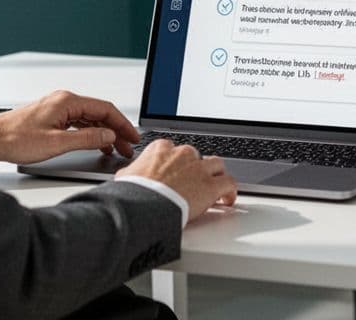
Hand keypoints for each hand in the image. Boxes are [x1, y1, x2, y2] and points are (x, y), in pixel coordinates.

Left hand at [0, 90, 140, 164]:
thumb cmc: (17, 139)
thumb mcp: (57, 143)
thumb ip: (87, 138)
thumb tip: (109, 135)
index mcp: (68, 101)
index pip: (105, 109)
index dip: (122, 124)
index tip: (132, 137)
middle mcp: (64, 101)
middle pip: (99, 113)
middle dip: (116, 130)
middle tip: (127, 146)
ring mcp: (58, 108)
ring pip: (90, 118)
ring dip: (105, 133)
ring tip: (115, 149)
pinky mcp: (52, 117)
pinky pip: (79, 122)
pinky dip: (91, 133)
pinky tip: (96, 144)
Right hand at [117, 140, 237, 219]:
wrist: (145, 205)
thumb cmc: (134, 193)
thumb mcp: (125, 177)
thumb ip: (131, 173)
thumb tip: (126, 176)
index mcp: (161, 149)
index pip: (174, 150)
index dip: (177, 163)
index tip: (177, 172)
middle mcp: (183, 154)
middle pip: (196, 157)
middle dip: (195, 169)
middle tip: (193, 183)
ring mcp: (199, 169)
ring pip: (216, 165)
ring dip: (216, 175)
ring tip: (214, 186)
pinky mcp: (212, 185)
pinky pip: (229, 183)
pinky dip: (230, 191)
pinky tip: (227, 199)